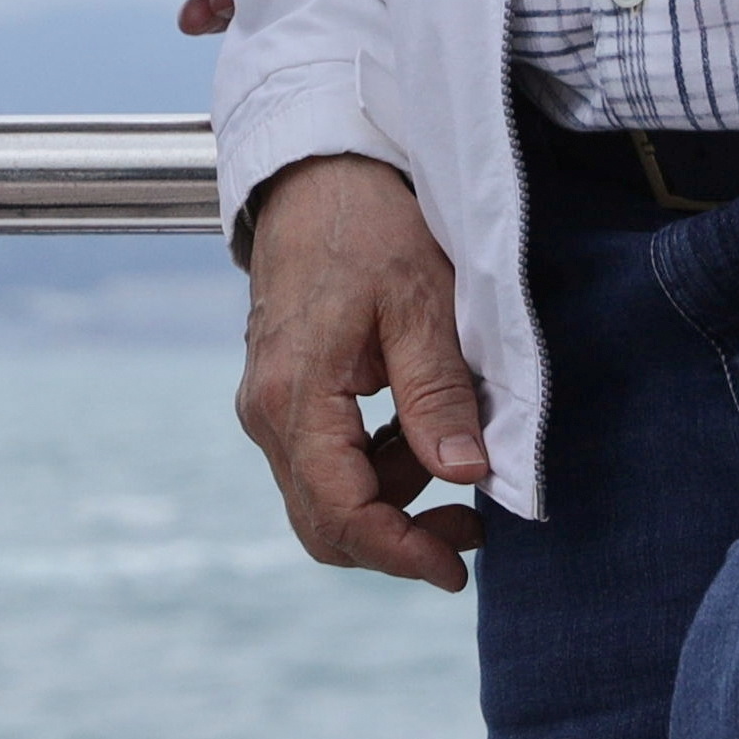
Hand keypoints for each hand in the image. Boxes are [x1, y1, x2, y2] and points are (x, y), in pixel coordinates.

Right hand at [234, 152, 487, 588]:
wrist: (315, 172)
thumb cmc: (369, 225)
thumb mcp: (422, 302)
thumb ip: (437, 393)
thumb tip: (464, 474)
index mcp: (297, 397)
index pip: (341, 513)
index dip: (402, 552)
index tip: (458, 566)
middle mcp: (267, 413)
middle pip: (323, 523)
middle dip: (397, 541)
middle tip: (471, 531)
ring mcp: (269, 406)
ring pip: (324, 497)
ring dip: (393, 502)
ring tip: (460, 466)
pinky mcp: (282, 395)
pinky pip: (323, 462)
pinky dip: (376, 470)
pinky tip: (422, 437)